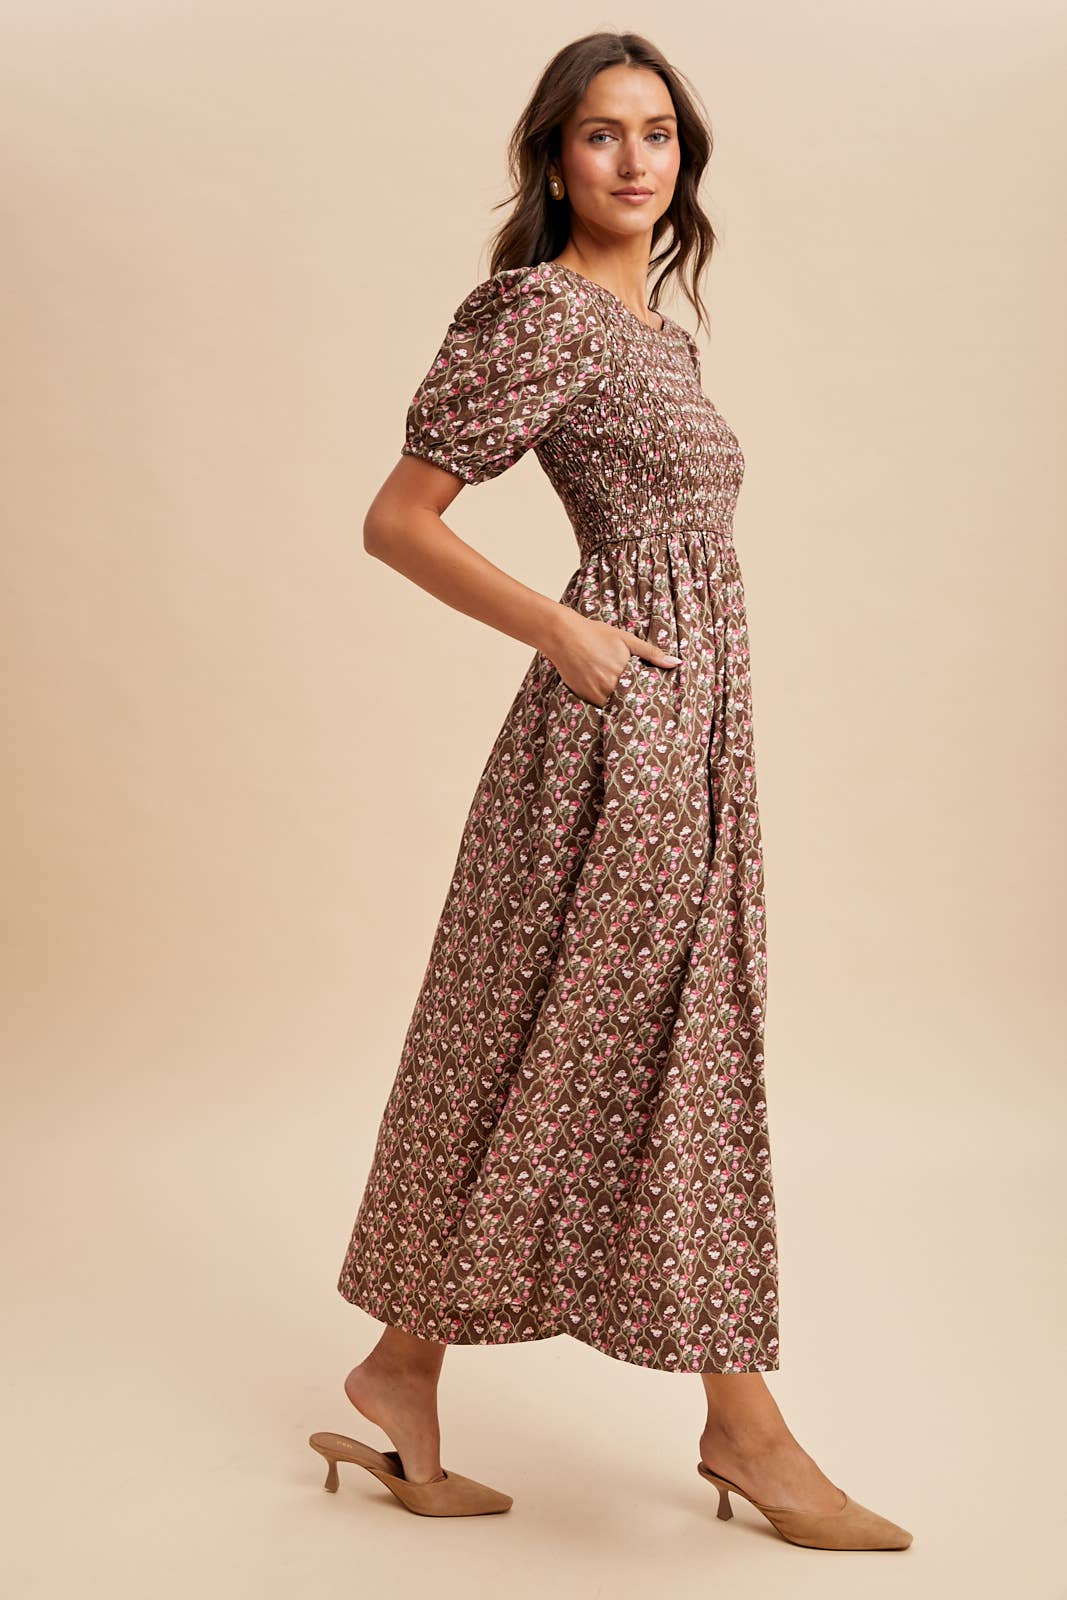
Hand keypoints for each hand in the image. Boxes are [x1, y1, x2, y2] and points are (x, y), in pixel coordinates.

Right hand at [544, 609, 681, 708]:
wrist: (563, 635)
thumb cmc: (595, 634)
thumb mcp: (626, 640)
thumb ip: (652, 654)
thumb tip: (676, 663)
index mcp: (625, 672)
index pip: (645, 693)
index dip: (651, 698)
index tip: (658, 702)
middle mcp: (610, 686)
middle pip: (631, 702)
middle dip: (638, 704)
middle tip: (647, 709)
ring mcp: (596, 693)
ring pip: (615, 707)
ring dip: (622, 706)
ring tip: (630, 707)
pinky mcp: (584, 697)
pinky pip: (600, 707)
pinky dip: (607, 705)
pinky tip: (611, 700)